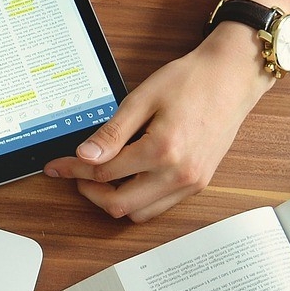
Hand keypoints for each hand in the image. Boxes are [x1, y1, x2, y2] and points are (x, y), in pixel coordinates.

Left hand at [44, 24, 274, 221]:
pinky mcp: (199, 183)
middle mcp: (178, 174)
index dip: (74, 169)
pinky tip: (129, 178)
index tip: (57, 165)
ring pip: (140, 213)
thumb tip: (84, 156)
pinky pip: (160, 206)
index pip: (104, 172)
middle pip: (119, 204)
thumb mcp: (143, 98)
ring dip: (115, 201)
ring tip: (101, 177)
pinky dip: (139, 199)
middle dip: (91, 192)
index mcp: (161, 150)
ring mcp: (191, 182)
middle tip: (77, 174)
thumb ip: (112, 132)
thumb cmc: (191, 80)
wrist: (232, 77)